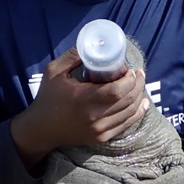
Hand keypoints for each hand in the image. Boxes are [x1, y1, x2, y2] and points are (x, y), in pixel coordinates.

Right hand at [10, 46, 147, 167]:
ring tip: (140, 85)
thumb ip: (72, 56)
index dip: (130, 80)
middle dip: (138, 85)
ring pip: (129, 113)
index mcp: (84, 99)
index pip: (118, 91)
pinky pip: (125, 125)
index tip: (132, 70)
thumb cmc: (47, 98)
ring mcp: (99, 130)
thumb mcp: (54, 72)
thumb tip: (92, 45)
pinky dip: (136, 114)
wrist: (42, 129)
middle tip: (139, 74)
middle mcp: (94, 117)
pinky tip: (142, 104)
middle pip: (127, 101)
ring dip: (139, 98)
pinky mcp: (101, 138)